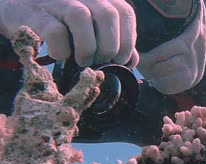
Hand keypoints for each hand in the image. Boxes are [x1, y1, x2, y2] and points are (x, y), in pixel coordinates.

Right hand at [0, 0, 138, 66]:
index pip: (125, 12)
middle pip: (107, 14)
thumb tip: (133, 59)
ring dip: (87, 48)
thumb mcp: (91, 27)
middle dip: (110, 46)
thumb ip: (113, 40)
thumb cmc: (61, 21)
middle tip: (101, 61)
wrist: (18, 10)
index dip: (128, 39)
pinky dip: (62, 50)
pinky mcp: (36, 14)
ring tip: (83, 61)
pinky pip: (55, 32)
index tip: (121, 58)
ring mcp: (57, 0)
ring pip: (81, 17)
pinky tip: (60, 55)